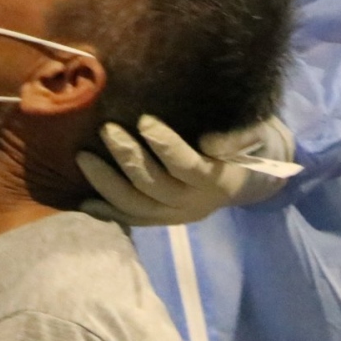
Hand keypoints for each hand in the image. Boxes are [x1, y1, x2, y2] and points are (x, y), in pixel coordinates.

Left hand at [76, 115, 298, 226]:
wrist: (252, 178)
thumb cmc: (251, 147)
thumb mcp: (256, 135)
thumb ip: (239, 138)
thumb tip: (211, 144)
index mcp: (219, 181)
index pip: (188, 166)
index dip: (166, 146)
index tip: (145, 120)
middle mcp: (195, 204)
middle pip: (155, 187)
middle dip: (128, 158)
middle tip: (107, 129)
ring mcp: (176, 215)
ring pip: (136, 207)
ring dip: (107, 184)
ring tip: (84, 157)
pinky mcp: (162, 219)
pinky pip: (131, 220)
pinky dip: (106, 212)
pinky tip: (83, 201)